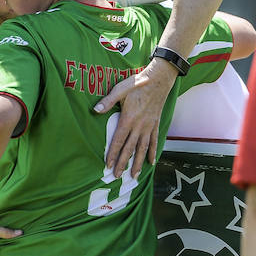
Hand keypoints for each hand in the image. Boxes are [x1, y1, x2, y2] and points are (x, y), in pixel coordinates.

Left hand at [93, 58, 176, 178]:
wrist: (159, 79)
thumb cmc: (137, 83)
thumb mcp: (120, 89)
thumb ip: (108, 101)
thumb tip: (95, 110)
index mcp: (129, 118)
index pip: (118, 140)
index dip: (113, 153)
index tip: (108, 165)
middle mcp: (139, 126)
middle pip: (130, 148)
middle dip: (123, 163)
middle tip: (117, 176)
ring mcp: (149, 126)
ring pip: (143, 148)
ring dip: (138, 163)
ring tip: (134, 176)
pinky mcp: (155, 124)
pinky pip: (154, 141)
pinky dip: (153, 152)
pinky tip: (152, 162)